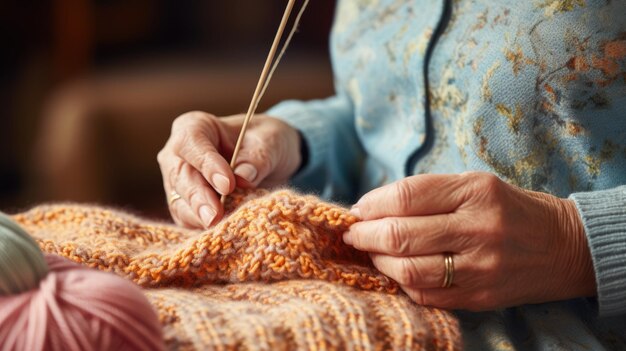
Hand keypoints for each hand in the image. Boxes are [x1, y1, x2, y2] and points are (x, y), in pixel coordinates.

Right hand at [157, 111, 301, 228]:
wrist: (268, 158)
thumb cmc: (266, 141)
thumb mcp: (270, 142)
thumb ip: (257, 157)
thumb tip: (243, 177)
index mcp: (194, 127)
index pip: (191, 143)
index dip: (206, 164)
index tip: (227, 184)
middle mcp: (178, 155)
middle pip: (180, 175)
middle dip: (198, 197)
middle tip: (215, 216)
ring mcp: (178, 182)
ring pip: (179, 201)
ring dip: (198, 216)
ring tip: (217, 228)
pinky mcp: (186, 206)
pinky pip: (187, 219)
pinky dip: (201, 228)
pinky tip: (218, 234)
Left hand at [342, 172, 595, 310]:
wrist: (564, 246)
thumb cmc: (509, 209)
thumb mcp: (475, 185)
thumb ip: (427, 193)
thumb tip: (371, 207)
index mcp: (475, 191)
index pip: (405, 196)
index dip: (371, 204)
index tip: (356, 210)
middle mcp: (478, 228)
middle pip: (400, 234)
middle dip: (364, 235)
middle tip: (353, 234)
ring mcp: (480, 267)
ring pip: (407, 270)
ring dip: (378, 261)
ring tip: (372, 252)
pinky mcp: (479, 297)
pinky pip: (425, 295)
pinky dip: (401, 283)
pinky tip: (396, 271)